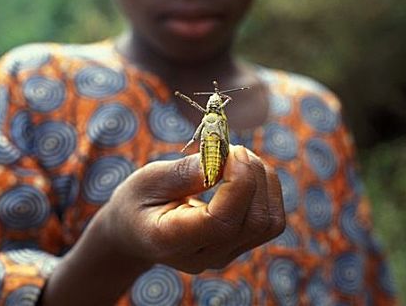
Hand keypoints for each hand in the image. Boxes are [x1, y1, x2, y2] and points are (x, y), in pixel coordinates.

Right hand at [100, 145, 284, 272]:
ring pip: (270, 222)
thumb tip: (222, 158)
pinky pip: (271, 222)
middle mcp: (205, 256)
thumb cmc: (138, 201)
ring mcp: (225, 255)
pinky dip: (267, 190)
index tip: (232, 150)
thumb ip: (184, 173)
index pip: (222, 222)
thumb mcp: (147, 180)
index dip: (239, 183)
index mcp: (172, 241)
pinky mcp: (239, 246)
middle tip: (232, 148)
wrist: (135, 232)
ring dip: (264, 181)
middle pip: (255, 222)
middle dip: (254, 175)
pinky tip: (246, 172)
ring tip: (238, 158)